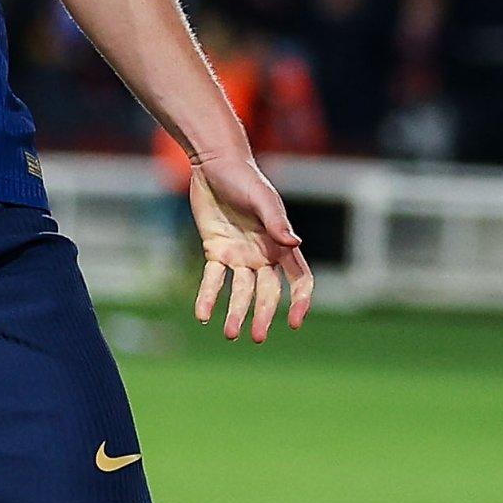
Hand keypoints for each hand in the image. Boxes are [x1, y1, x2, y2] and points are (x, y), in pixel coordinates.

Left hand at [187, 153, 312, 343]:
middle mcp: (263, 255)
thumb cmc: (245, 178)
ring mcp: (239, 255)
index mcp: (282, 245)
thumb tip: (295, 245)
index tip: (295, 322)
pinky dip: (208, 296)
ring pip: (241, 292)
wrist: (213, 164)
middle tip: (256, 338)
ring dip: (236, 313)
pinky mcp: (216, 251)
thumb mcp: (262, 198)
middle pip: (267, 292)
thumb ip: (276, 222)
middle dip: (263, 316)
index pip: (299, 280)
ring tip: (229, 334)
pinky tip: (203, 314)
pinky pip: (213, 279)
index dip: (299, 301)